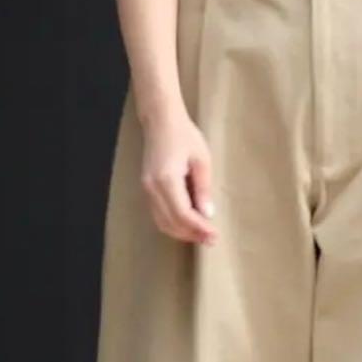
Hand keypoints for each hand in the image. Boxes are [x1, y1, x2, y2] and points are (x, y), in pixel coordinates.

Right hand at [140, 109, 217, 245]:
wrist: (161, 121)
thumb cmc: (184, 136)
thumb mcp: (202, 160)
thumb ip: (203, 189)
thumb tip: (207, 214)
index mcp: (166, 179)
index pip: (183, 214)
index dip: (199, 228)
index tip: (214, 235)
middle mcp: (152, 188)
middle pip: (171, 223)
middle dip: (192, 234)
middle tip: (211, 240)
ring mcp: (146, 189)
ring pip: (162, 222)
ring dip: (182, 232)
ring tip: (202, 235)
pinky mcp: (147, 189)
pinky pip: (158, 214)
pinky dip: (173, 224)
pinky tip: (189, 224)